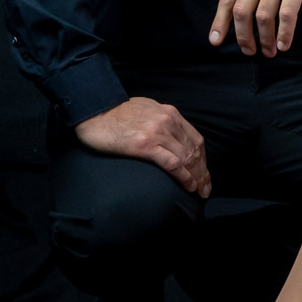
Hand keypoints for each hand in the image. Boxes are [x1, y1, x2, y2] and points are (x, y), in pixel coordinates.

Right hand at [75, 97, 210, 197]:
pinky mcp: (144, 146)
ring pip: (186, 158)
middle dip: (203, 172)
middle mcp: (168, 122)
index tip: (204, 174)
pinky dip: (183, 176)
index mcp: (170, 114)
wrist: (95, 112)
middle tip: (206, 189)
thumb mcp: (147, 110)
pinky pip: (171, 163)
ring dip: (196, 177)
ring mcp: (157, 134)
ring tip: (200, 191)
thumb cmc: (117, 114)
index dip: (203, 160)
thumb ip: (162, 120)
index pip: (195, 139)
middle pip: (194, 151)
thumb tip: (172, 135)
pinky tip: (188, 186)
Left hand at [209, 0, 301, 57]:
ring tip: (269, 52)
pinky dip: (284, 33)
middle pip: (242, 11)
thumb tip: (242, 8)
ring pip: (263, 16)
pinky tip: (284, 44)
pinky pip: (287, 13)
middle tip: (249, 51)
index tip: (215, 40)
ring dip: (265, 39)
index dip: (219, 22)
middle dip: (243, 36)